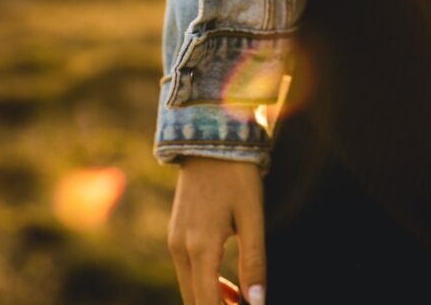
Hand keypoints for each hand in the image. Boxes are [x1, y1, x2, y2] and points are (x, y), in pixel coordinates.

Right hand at [168, 158, 265, 304]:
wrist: (210, 142)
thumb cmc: (237, 177)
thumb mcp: (253, 217)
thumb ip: (254, 260)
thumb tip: (257, 301)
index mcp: (200, 246)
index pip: (207, 301)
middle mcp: (180, 248)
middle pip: (194, 299)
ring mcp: (174, 241)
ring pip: (189, 288)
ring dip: (212, 301)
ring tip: (240, 304)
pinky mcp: (175, 235)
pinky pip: (187, 272)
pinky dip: (205, 285)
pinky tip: (229, 288)